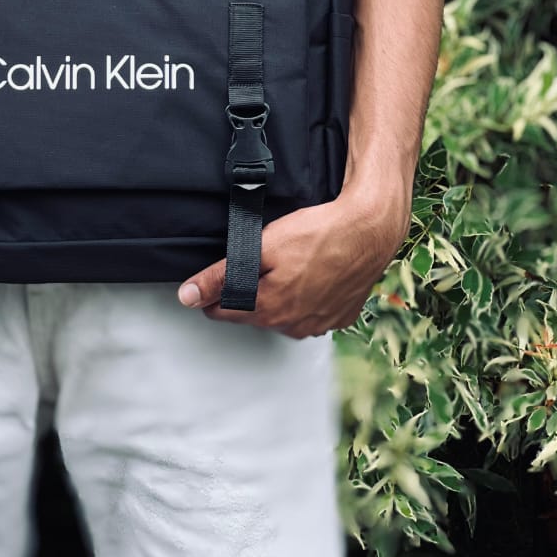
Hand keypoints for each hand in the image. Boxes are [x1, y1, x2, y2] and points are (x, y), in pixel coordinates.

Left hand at [176, 183, 410, 335]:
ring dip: (278, 295)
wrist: (368, 230)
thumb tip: (188, 296)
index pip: (221, 312)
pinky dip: (306, 297)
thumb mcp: (260, 248)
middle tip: (260, 259)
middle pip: (252, 313)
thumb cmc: (318, 234)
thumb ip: (221, 276)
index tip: (220, 272)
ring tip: (289, 262)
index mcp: (269, 310)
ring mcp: (319, 324)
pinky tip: (311, 274)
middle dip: (248, 290)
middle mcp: (293, 326)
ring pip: (282, 314)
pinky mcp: (339, 316)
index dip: (213, 291)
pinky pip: (311, 312)